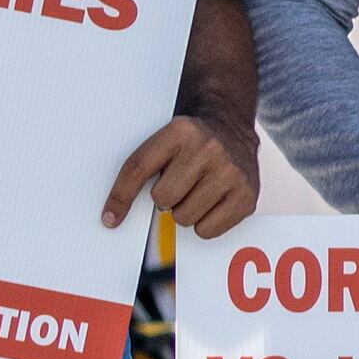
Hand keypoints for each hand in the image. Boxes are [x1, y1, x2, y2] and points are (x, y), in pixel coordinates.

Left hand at [103, 109, 258, 240]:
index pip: (138, 169)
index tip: (111, 218)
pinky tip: (211, 203)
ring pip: (184, 218)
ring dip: (185, 212)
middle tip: (179, 186)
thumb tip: (115, 215)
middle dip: (166, 199)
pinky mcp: (247, 195)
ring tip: (196, 192)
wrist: (232, 128)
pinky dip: (204, 223)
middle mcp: (209, 149)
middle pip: (163, 199)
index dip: (121, 197)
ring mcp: (231, 172)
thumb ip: (141, 169)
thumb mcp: (164, 140)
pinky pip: (208, 230)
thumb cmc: (190, 142)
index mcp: (181, 131)